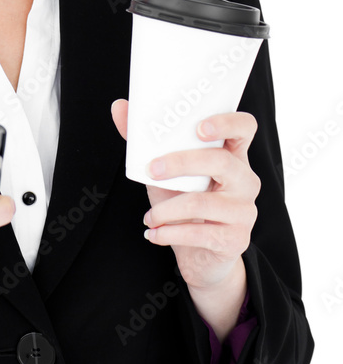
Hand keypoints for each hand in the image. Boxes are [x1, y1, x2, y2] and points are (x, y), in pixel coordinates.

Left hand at [111, 98, 259, 290]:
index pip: (244, 127)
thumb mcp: (165, 171)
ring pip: (203, 202)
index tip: (199, 128)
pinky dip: (170, 233)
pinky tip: (154, 233)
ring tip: (148, 216)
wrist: (200, 256)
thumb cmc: (184, 203)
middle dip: (180, 163)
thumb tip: (118, 107)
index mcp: (231, 156)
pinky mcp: (236, 238)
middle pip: (220, 161)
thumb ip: (145, 141)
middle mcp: (245, 180)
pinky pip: (200, 233)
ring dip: (166, 210)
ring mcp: (244, 210)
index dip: (226, 123)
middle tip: (151, 171)